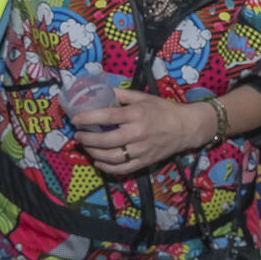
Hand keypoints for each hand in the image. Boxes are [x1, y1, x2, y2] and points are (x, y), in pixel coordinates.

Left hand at [72, 88, 211, 174]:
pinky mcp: (144, 162)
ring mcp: (141, 149)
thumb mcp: (142, 97)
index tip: (75, 119)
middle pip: (106, 140)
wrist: (185, 127)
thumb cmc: (162, 110)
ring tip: (86, 147)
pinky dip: (107, 167)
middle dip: (87, 139)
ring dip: (94, 154)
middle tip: (78, 135)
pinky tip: (98, 161)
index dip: (88, 118)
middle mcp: (137, 133)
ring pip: (112, 157)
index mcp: (136, 114)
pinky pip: (122, 169)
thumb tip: (100, 90)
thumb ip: (121, 94)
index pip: (107, 116)